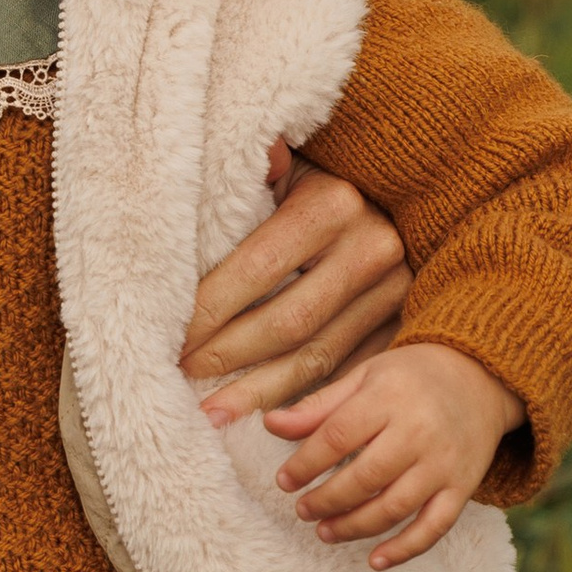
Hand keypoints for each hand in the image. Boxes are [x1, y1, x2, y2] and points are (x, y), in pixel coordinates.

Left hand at [182, 146, 410, 425]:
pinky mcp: (404, 326)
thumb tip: (248, 155)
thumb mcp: (291, 160)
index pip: (256, 270)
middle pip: (286, 321)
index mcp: (335, 204)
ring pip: (316, 358)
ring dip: (257, 392)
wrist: (402, 192)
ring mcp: (396, 293)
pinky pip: (345, 374)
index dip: (208, 309)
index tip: (167, 336)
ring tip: (211, 414)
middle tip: (178, 374)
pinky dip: (301, 398)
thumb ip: (256, 165)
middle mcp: (373, 248)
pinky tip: (263, 416)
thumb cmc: (319, 177)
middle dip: (226, 355)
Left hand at [266, 341, 524, 568]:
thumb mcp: (364, 378)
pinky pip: (435, 526)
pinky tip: (375, 561)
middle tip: (302, 510)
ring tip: (325, 531)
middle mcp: (420, 431)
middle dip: (327, 500)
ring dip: (355, 527)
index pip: (338, 436)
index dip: (306, 463)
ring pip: (396, 507)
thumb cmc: (410, 378)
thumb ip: (319, 406)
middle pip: (366, 477)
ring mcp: (444, 463)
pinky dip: (405, 549)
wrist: (480, 378)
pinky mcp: (462, 487)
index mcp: (389, 397)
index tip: (284, 481)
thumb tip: (270, 424)